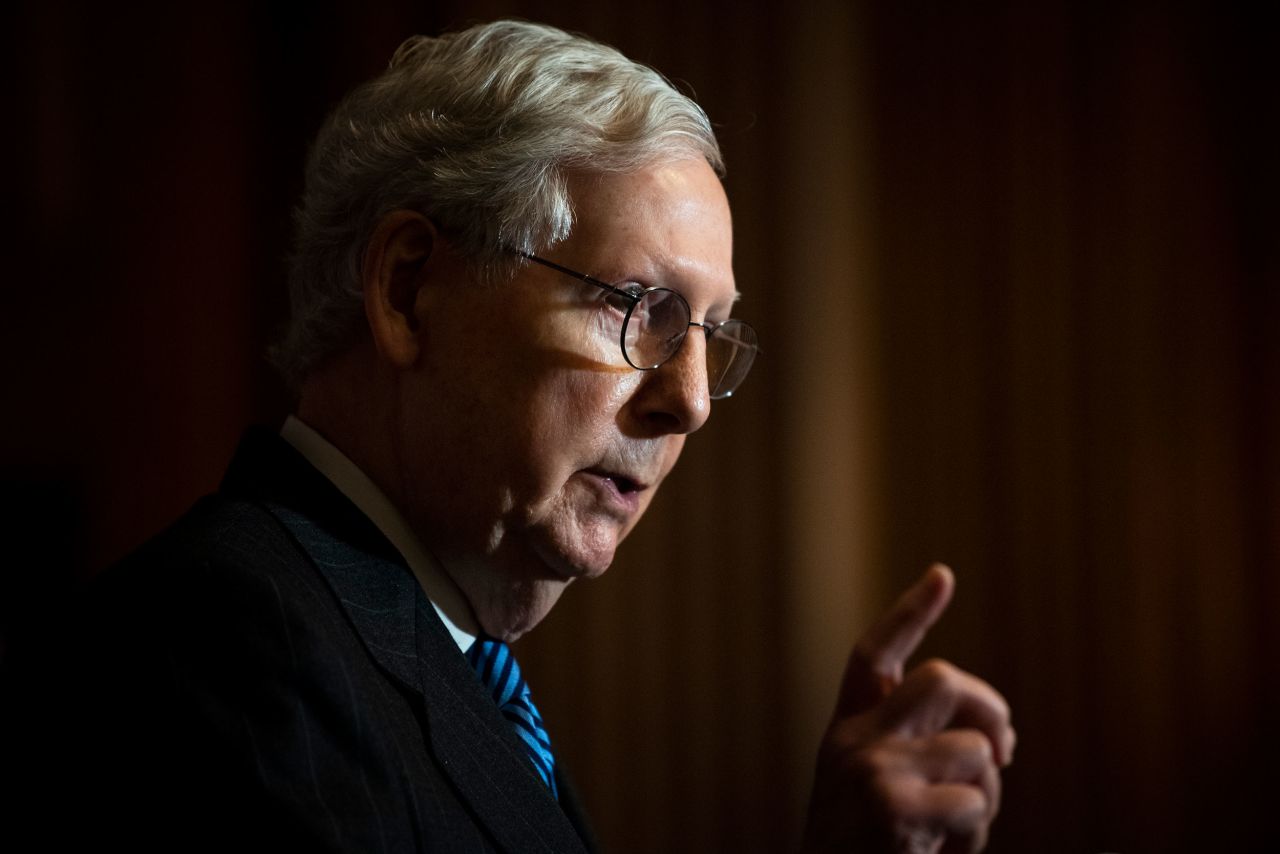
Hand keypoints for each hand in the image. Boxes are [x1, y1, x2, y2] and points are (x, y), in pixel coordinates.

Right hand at [801, 565, 1014, 852]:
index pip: (875, 657)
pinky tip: (946, 853)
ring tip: (959, 829)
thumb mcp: (877, 794)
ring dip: (987, 794)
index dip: (909, 613)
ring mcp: (871, 770)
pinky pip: (975, 800)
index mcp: (845, 732)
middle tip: (1008, 751)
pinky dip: (976, 834)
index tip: (943, 575)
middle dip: (990, 709)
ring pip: (973, 748)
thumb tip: (993, 737)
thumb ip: (913, 753)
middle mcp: (851, 741)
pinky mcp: (893, 808)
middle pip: (941, 680)